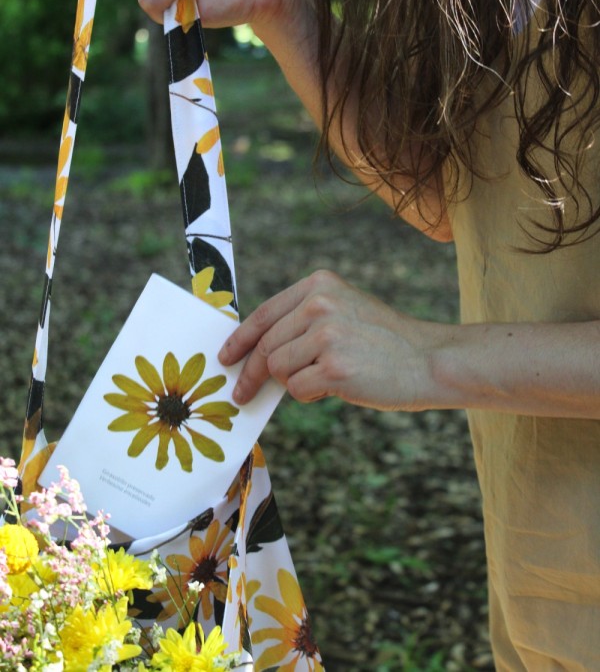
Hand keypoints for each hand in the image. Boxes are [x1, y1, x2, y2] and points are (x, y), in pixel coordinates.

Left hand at [219, 270, 446, 410]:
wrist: (430, 360)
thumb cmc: (386, 341)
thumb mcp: (345, 310)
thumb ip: (303, 321)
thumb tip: (255, 353)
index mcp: (320, 284)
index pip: (264, 314)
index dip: (239, 339)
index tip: (226, 357)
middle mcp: (320, 303)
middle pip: (266, 346)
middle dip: (252, 374)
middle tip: (242, 394)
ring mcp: (327, 334)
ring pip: (279, 369)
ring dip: (294, 382)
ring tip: (326, 378)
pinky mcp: (334, 367)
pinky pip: (297, 390)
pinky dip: (310, 395)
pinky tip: (337, 387)